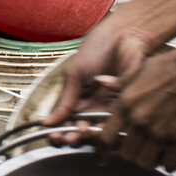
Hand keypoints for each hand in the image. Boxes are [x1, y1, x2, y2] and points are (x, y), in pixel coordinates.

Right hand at [42, 8, 156, 130]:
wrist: (125, 36)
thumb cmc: (97, 50)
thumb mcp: (75, 73)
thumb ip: (65, 99)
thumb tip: (46, 122)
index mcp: (79, 100)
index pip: (66, 123)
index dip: (59, 133)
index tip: (53, 137)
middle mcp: (95, 108)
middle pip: (82, 132)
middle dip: (73, 138)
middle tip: (68, 138)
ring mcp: (111, 110)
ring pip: (98, 134)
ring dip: (88, 138)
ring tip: (82, 131)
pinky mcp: (128, 109)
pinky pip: (119, 127)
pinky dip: (108, 131)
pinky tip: (102, 130)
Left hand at [96, 48, 175, 169]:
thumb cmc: (172, 65)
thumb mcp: (139, 69)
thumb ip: (119, 82)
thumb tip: (101, 82)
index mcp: (126, 104)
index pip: (105, 138)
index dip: (104, 149)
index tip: (108, 152)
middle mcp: (139, 121)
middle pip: (125, 155)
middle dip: (131, 153)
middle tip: (140, 147)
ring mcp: (160, 132)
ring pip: (145, 163)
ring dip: (149, 160)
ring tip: (156, 152)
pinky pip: (168, 164)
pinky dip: (169, 162)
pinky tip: (172, 154)